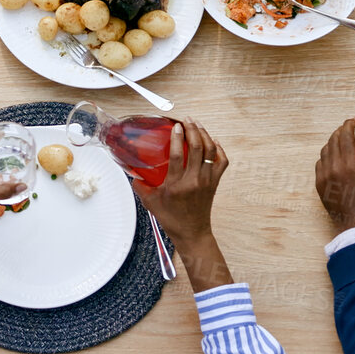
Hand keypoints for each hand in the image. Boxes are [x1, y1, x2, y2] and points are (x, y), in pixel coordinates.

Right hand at [131, 120, 226, 247]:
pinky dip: (218, 149)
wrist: (192, 233)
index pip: (177, 155)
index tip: (175, 126)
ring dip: (205, 135)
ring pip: (210, 151)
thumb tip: (133, 173)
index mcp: (176, 185)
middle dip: (192, 129)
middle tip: (186, 120)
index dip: (176, 137)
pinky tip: (212, 141)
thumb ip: (140, 187)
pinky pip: (221, 161)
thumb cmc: (172, 219)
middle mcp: (194, 180)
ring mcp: (207, 181)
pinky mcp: (215, 183)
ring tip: (197, 125)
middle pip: (197, 148)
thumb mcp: (151, 202)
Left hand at [315, 119, 354, 232]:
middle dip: (341, 131)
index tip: (352, 120)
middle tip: (348, 128)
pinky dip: (326, 155)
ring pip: (325, 150)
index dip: (348, 125)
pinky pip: (319, 162)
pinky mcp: (318, 183)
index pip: (345, 136)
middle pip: (333, 140)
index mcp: (349, 163)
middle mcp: (334, 167)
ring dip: (333, 142)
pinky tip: (334, 157)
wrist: (354, 221)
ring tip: (342, 141)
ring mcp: (324, 175)